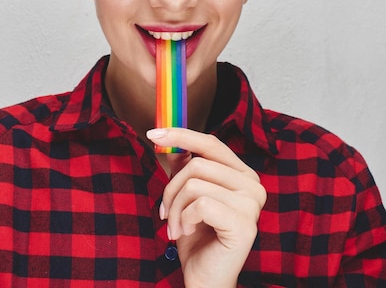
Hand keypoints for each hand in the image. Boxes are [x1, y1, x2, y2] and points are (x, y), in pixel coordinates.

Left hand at [146, 127, 265, 287]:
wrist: (204, 279)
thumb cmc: (196, 238)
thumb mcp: (185, 196)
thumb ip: (183, 166)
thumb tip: (169, 139)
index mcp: (242, 174)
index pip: (211, 143)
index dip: (181, 135)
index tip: (153, 132)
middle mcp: (253, 185)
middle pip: (198, 164)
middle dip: (171, 188)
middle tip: (163, 211)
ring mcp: (252, 204)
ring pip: (195, 183)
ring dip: (175, 207)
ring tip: (176, 226)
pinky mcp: (244, 224)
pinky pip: (200, 204)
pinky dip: (184, 218)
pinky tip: (186, 232)